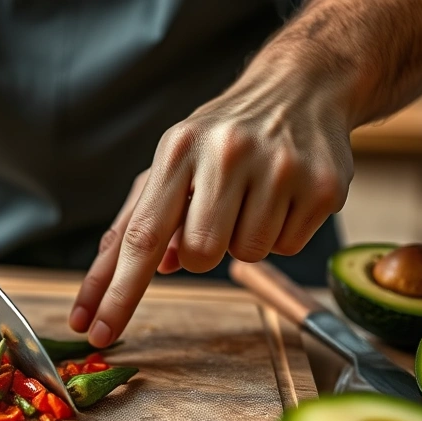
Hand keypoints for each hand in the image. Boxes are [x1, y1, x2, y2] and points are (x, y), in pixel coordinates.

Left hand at [70, 66, 353, 346]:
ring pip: (246, 255)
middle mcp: (228, 154)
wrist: (301, 87)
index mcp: (179, 151)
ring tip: (252, 196)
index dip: (117, 291)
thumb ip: (144, 216)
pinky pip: (286, 247)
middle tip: (217, 213)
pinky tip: (282, 196)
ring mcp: (280, 168)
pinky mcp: (323, 186)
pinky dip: (279, 232)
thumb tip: (143, 271)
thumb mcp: (174, 159)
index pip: (141, 236)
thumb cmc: (224, 134)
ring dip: (244, 238)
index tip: (98, 331)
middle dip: (201, 250)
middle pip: (198, 256)